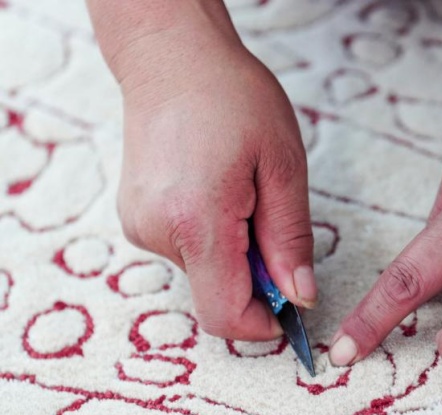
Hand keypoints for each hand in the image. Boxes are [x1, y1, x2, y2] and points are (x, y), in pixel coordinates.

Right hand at [117, 29, 314, 339]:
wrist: (171, 58)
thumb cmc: (233, 99)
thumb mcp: (283, 166)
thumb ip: (290, 240)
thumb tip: (301, 297)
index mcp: (197, 222)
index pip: (225, 314)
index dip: (264, 324)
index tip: (291, 306)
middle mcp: (157, 233)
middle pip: (217, 294)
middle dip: (256, 277)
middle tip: (271, 218)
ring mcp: (140, 226)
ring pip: (204, 272)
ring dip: (235, 251)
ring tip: (243, 193)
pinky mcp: (137, 218)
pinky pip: (187, 249)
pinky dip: (214, 237)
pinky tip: (220, 191)